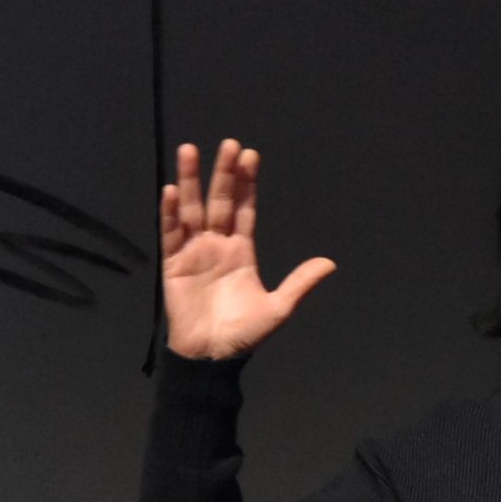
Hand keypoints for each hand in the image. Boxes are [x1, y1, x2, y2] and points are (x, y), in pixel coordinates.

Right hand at [160, 139, 336, 359]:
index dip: (246, 184)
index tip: (250, 156)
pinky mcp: (173, 265)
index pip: (243, 209)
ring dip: (191, 181)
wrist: (211, 357)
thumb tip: (330, 263)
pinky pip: (171, 234)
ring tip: (190, 151)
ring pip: (192, 209)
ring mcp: (194, 253)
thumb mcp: (278, 308)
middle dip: (223, 173)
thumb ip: (300, 283)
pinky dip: (170, 213)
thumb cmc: (242, 335)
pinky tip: (172, 191)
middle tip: (229, 144)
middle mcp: (217, 245)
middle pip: (219, 202)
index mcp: (241, 252)